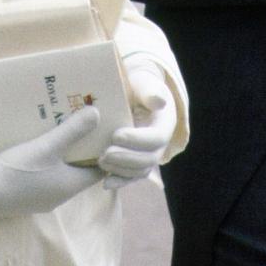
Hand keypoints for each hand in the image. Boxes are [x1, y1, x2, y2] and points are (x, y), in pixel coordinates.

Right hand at [0, 106, 102, 219]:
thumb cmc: (16, 172)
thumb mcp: (46, 147)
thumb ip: (72, 131)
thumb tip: (98, 114)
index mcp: (70, 186)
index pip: (99, 170)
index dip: (104, 150)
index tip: (104, 130)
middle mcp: (60, 195)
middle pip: (80, 169)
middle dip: (82, 147)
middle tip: (83, 123)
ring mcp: (42, 197)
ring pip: (61, 172)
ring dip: (64, 153)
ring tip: (62, 128)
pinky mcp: (26, 195)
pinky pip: (45, 175)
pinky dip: (48, 160)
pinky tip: (39, 144)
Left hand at [99, 61, 177, 189]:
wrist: (134, 94)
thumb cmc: (137, 85)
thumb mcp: (143, 82)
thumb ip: (149, 90)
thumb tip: (159, 101)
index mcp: (165, 122)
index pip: (157, 137)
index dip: (137, 139)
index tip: (115, 135)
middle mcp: (161, 142)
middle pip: (150, 158)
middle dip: (127, 158)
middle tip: (104, 154)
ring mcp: (150, 154)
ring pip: (141, 171)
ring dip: (121, 170)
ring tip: (100, 161)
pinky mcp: (137, 163)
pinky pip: (132, 177)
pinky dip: (120, 181)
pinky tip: (105, 183)